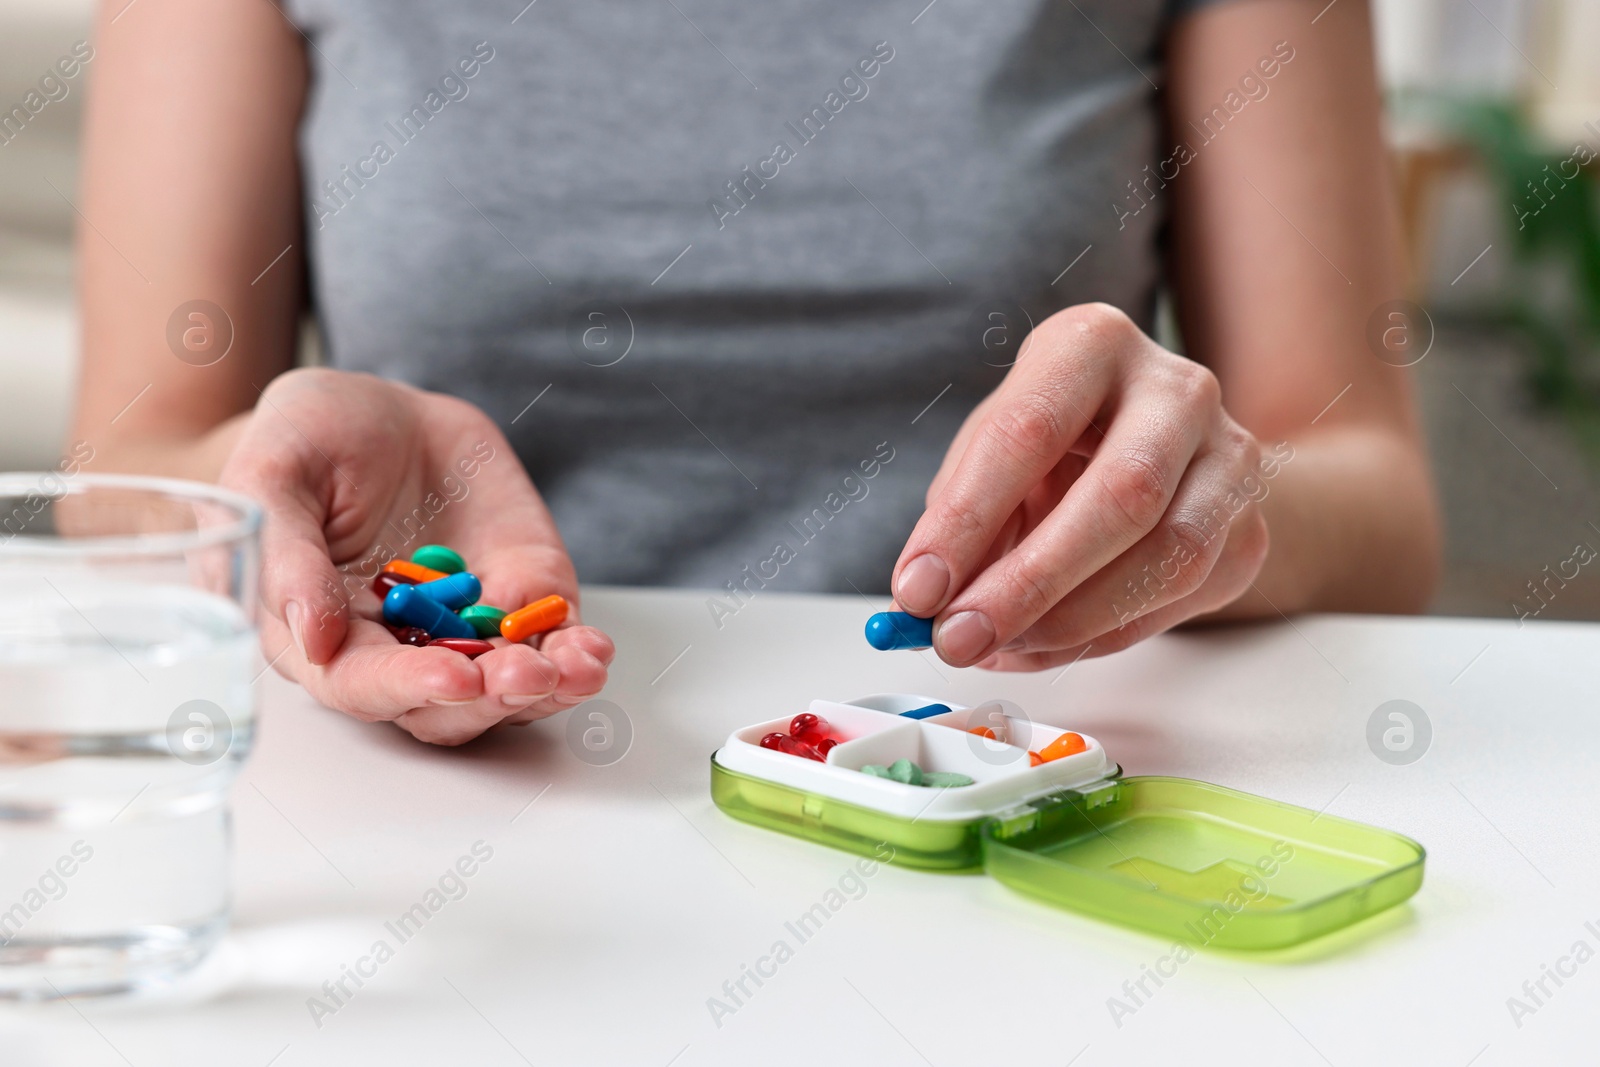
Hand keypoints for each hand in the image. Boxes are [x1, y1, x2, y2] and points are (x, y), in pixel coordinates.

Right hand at [221, 368, 613, 743]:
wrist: (378, 409)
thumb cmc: (306, 441)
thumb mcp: (273, 476)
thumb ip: (285, 557)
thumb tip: (314, 639)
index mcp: (324, 635)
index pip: (363, 686)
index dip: (408, 689)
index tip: (454, 679)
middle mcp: (398, 648)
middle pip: (444, 707)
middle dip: (488, 698)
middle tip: (523, 673)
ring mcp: (466, 628)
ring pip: (506, 690)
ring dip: (545, 688)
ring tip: (575, 667)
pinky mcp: (520, 595)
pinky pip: (552, 640)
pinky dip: (576, 654)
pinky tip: (593, 650)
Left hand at [891, 303, 1271, 669]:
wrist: (1161, 450)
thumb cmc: (1056, 445)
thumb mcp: (993, 455)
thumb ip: (957, 518)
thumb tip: (920, 601)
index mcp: (1093, 345)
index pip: (1029, 432)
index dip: (966, 520)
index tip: (917, 589)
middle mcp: (1177, 390)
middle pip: (1122, 495)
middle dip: (1030, 582)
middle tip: (960, 637)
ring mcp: (1229, 459)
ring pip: (1167, 557)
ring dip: (1069, 621)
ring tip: (998, 647)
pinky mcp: (1249, 531)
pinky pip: (1180, 599)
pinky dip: (1100, 637)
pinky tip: (1043, 644)